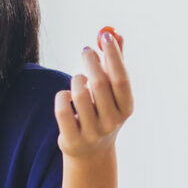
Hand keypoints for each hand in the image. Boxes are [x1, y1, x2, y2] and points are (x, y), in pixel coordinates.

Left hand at [55, 30, 133, 157]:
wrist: (91, 153)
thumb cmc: (103, 113)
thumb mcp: (113, 93)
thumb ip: (115, 64)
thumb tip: (116, 34)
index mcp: (126, 108)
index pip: (121, 78)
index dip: (114, 56)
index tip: (106, 36)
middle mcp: (112, 121)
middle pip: (100, 84)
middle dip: (91, 61)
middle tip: (86, 50)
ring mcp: (92, 131)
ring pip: (78, 94)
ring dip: (76, 80)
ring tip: (79, 80)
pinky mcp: (72, 138)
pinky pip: (62, 109)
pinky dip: (61, 96)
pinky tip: (65, 95)